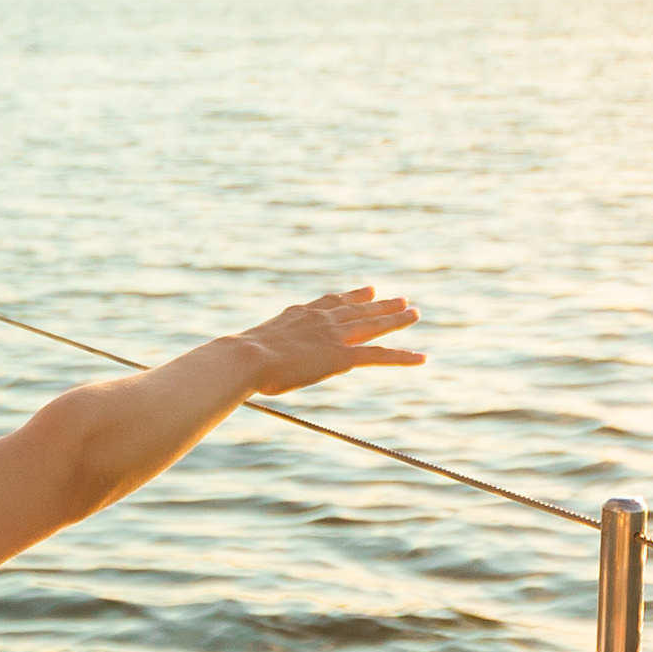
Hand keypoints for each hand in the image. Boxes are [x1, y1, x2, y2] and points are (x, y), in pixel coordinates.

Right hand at [226, 285, 427, 397]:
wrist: (245, 357)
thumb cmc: (238, 359)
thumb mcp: (248, 350)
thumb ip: (254, 351)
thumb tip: (231, 362)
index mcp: (301, 314)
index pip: (333, 302)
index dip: (353, 296)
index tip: (368, 289)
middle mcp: (322, 319)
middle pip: (359, 309)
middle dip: (382, 304)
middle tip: (401, 299)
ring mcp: (334, 336)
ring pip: (374, 325)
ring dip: (397, 320)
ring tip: (414, 313)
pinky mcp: (342, 356)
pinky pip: (380, 356)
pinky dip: (403, 357)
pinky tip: (421, 357)